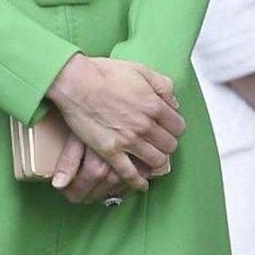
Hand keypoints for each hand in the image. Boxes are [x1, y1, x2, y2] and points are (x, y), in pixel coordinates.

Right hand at [47, 54, 183, 191]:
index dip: (174, 129)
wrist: (76, 82)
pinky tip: (142, 184)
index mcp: (154, 105)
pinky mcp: (110, 151)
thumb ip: (162, 85)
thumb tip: (173, 102)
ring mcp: (128, 141)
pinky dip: (138, 182)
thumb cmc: (104, 73)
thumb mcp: (140, 70)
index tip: (168, 129)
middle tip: (159, 144)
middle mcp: (145, 125)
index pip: (178, 127)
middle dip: (166, 145)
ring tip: (151, 160)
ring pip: (155, 161)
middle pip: (169, 146)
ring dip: (156, 162)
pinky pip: (130, 174)